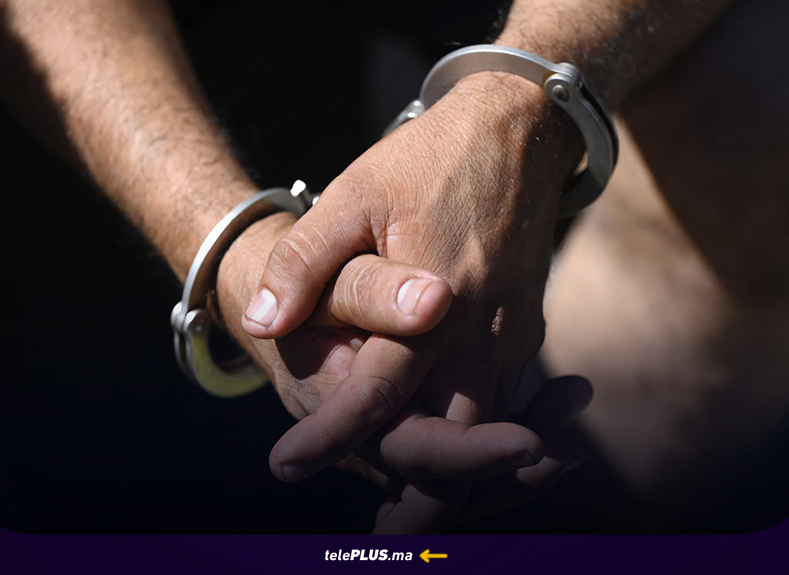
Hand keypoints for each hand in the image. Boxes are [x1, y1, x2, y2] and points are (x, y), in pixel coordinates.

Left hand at [242, 72, 583, 485]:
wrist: (519, 130)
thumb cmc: (426, 159)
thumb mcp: (353, 193)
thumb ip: (307, 262)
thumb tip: (264, 324)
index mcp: (433, 302)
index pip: (376, 393)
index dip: (328, 436)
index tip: (283, 465)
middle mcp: (479, 332)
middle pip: (451, 439)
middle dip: (416, 495)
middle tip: (377, 534)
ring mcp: (510, 333)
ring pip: (485, 429)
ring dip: (451, 476)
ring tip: (406, 514)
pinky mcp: (524, 328)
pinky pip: (502, 399)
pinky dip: (477, 438)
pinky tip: (454, 453)